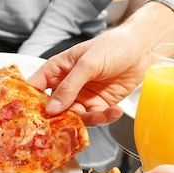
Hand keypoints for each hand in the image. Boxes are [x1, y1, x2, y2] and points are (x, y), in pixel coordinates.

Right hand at [27, 1, 173, 125]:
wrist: (142, 48)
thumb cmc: (113, 46)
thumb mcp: (88, 64)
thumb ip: (69, 86)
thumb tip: (52, 108)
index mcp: (57, 70)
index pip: (35, 87)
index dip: (31, 102)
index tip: (32, 118)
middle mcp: (67, 85)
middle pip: (55, 108)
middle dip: (61, 118)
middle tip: (68, 126)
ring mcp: (83, 96)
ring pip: (75, 117)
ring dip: (87, 120)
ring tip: (100, 115)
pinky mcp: (99, 104)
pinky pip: (96, 118)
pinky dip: (104, 118)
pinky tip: (113, 111)